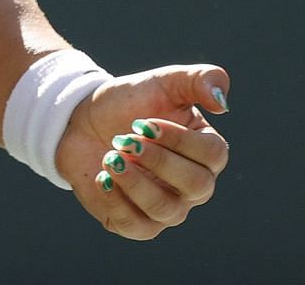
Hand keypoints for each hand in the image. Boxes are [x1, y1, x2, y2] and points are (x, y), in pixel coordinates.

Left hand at [57, 64, 230, 238]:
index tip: (143, 122)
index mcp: (206, 153)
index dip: (179, 139)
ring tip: (109, 156)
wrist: (81, 119)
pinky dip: (115, 201)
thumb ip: (199, 80)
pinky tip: (100, 177)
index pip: (213, 155)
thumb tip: (222, 101)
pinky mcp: (135, 223)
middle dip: (157, 160)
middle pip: (196, 186)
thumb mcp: (163, 81)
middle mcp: (193, 186)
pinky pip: (135, 226)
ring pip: (166, 210)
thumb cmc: (129, 103)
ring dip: (134, 181)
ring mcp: (166, 208)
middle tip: (124, 139)